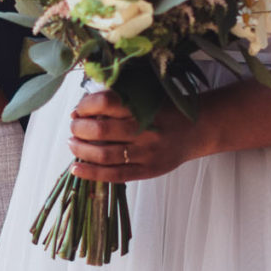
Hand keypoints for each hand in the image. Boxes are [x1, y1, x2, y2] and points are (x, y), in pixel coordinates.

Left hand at [69, 90, 199, 182]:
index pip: (105, 103)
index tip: (79, 109)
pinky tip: (76, 168)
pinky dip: (91, 173)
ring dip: (81, 149)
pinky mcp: (147, 170)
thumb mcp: (147, 96)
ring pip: (104, 154)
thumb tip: (80, 109)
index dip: (85, 106)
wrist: (198, 129)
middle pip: (100, 130)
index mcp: (143, 106)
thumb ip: (119, 99)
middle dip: (78, 128)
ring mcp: (146, 153)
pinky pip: (114, 175)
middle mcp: (144, 129)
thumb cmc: (166, 110)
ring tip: (73, 143)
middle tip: (73, 127)